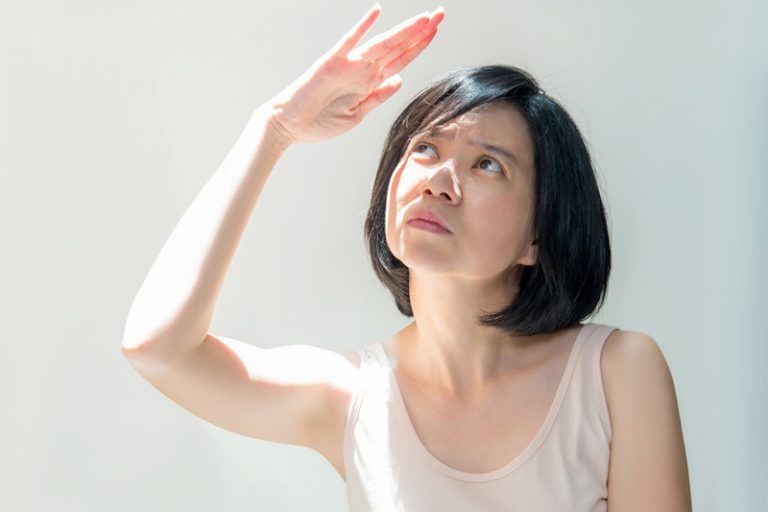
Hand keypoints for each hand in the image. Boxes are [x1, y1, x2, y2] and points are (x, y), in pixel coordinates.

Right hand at [263, 3, 444, 145]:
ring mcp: (347, 64)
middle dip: (420, 32)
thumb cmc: (318, 123)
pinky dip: (362, 27)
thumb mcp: (356, 115)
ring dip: (404, 30)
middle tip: (441, 14)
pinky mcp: (330, 63)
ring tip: (426, 18)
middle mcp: (361, 70)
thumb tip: (400, 80)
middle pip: (397, 47)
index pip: (400, 60)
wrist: (288, 126)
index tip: (436, 32)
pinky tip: (377, 12)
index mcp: (368, 83)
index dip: (419, 47)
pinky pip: (349, 42)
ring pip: (382, 43)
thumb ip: (377, 98)